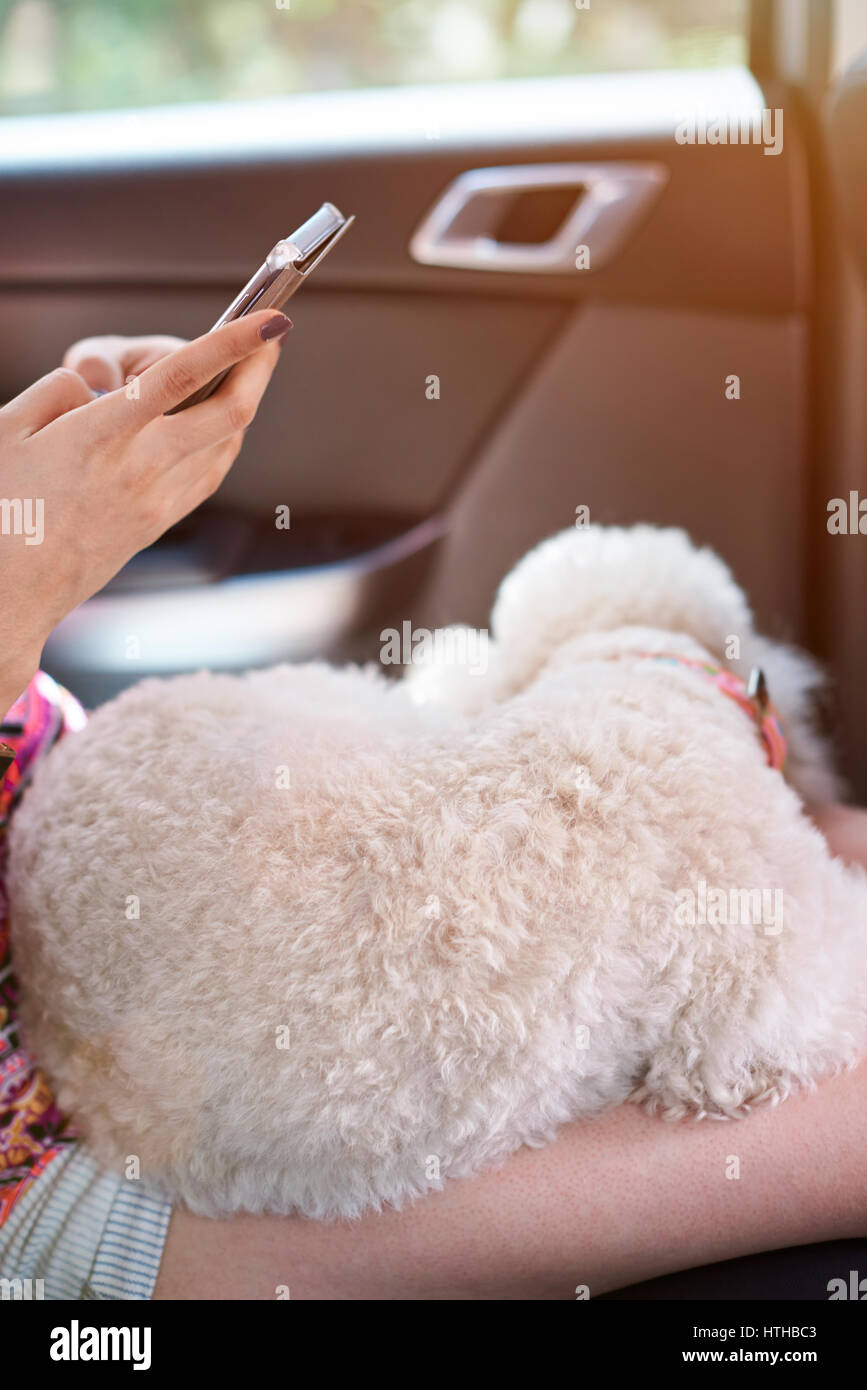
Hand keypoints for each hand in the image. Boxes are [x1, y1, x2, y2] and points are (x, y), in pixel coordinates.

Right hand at [0, 309, 290, 710]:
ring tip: (247, 372)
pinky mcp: (159, 523)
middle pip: (228, 412)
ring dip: (245, 403)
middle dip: (259, 368)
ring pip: (225, 444)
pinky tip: (222, 425)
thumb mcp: (8, 431)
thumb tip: (97, 382)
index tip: (268, 320)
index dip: (232, 344)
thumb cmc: (0, 508)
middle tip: (272, 338)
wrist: (9, 591)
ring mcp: (156, 500)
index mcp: (101, 434)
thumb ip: (57, 391)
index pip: (181, 376)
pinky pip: (209, 475)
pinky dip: (225, 441)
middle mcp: (140, 468)